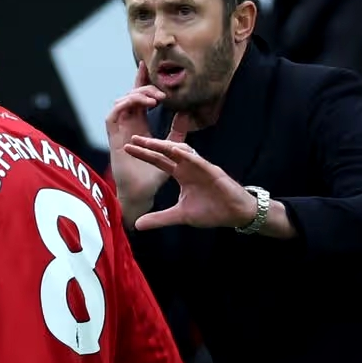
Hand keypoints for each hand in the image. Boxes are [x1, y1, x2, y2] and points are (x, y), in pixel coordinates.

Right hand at [106, 63, 187, 223]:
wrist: (142, 192)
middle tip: (162, 93)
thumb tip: (186, 112)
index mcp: (139, 124)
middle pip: (130, 95)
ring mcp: (119, 130)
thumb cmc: (154, 175)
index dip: (140, 80)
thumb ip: (177, 131)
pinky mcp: (113, 138)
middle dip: (145, 87)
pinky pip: (112, 114)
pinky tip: (142, 104)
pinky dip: (126, 104)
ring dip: (137, 95)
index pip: (139, 97)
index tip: (147, 65)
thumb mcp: (171, 147)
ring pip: (121, 101)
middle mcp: (127, 125)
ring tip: (155, 99)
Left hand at [124, 137, 257, 230]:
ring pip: (181, 151)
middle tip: (132, 138)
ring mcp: (201, 167)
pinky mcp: (212, 171)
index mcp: (181, 175)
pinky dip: (187, 155)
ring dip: (165, 145)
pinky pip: (198, 160)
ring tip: (149, 141)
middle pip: (166, 153)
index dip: (144, 155)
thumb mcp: (179, 215)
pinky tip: (174, 150)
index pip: (158, 161)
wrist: (234, 214)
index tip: (127, 148)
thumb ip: (159, 218)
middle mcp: (189, 167)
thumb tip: (137, 224)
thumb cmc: (211, 211)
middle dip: (150, 145)